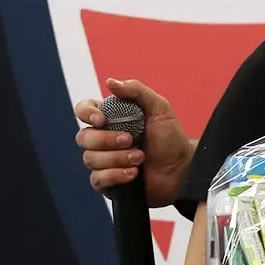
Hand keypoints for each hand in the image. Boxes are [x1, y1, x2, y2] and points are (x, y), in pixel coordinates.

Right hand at [76, 78, 193, 206]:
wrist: (182, 168)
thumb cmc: (170, 138)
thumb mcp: (159, 108)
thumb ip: (137, 91)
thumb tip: (110, 81)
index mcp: (110, 118)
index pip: (83, 110)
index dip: (86, 113)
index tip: (102, 119)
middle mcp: (102, 139)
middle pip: (83, 137)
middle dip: (107, 140)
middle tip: (131, 140)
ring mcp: (103, 161)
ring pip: (90, 159)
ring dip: (117, 158)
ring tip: (140, 158)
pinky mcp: (108, 183)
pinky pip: (97, 179)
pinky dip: (115, 175)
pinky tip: (133, 173)